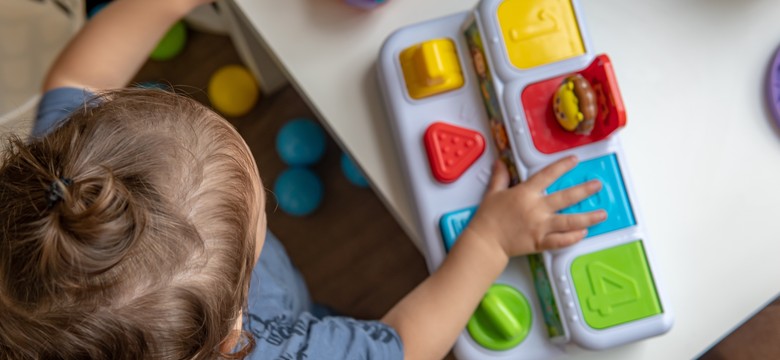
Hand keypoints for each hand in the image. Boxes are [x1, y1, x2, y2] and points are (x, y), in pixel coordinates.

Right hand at [466, 156, 605, 257]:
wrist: (485, 241)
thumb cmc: (488, 218)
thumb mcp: (492, 193)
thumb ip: (500, 177)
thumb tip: (501, 162)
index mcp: (525, 193)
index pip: (548, 175)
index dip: (562, 166)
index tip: (575, 160)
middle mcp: (536, 208)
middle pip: (566, 197)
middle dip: (585, 190)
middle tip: (598, 185)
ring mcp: (540, 226)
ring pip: (569, 221)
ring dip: (588, 217)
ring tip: (602, 214)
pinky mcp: (540, 242)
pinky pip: (561, 240)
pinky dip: (573, 237)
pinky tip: (583, 233)